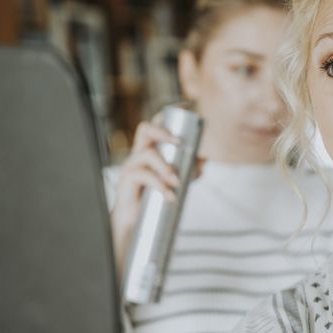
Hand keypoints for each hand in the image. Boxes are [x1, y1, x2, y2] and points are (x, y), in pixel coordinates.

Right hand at [110, 115, 180, 282]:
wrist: (133, 223)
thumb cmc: (152, 198)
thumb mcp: (174, 183)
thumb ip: (189, 171)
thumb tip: (205, 160)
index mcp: (148, 150)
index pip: (153, 125)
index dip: (165, 115)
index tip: (183, 109)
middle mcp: (138, 154)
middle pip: (144, 129)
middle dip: (163, 131)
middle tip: (179, 142)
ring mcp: (131, 166)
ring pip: (146, 153)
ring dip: (165, 165)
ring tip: (177, 180)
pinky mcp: (126, 181)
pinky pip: (143, 175)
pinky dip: (159, 184)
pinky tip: (170, 195)